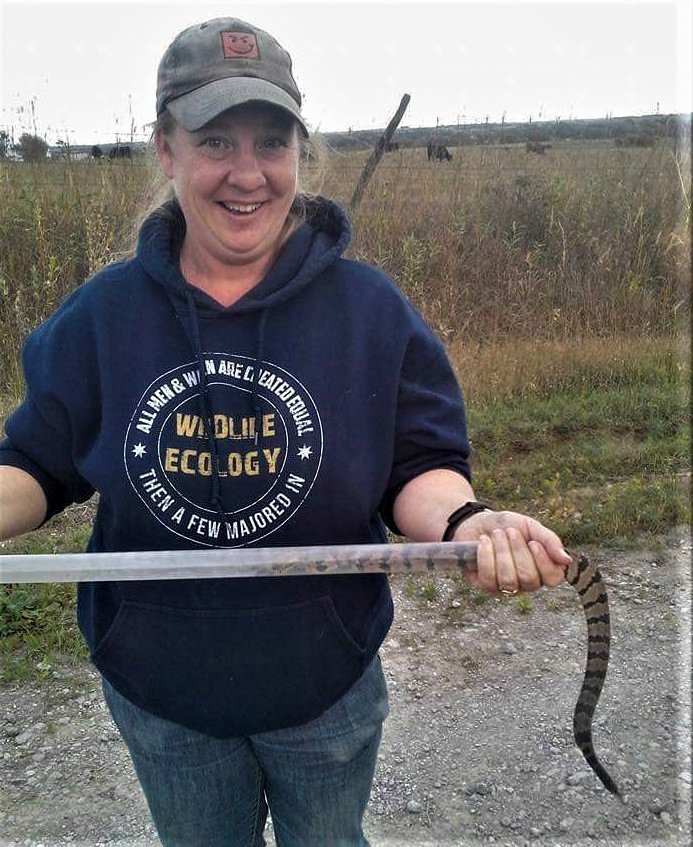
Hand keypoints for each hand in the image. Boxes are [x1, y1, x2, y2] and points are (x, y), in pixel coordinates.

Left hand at [452, 510, 570, 595]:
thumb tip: (567, 560)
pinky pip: (489, 579)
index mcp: (543, 568)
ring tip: (496, 535)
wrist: (476, 521)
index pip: (554, 578)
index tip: (533, 542)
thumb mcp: (530, 526)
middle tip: (509, 532)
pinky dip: (486, 556)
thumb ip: (549, 541)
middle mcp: (527, 583)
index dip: (544, 562)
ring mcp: (506, 587)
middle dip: (517, 551)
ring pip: (509, 580)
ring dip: (501, 552)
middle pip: (529, 578)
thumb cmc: (507, 525)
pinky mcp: (486, 586)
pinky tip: (484, 542)